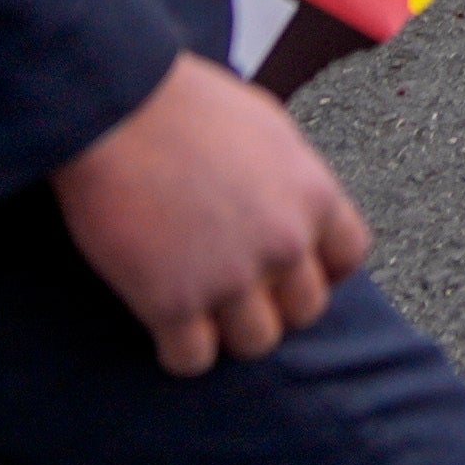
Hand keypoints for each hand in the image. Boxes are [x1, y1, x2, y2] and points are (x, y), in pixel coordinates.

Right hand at [51, 52, 372, 378]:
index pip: (349, 257)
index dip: (320, 269)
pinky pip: (192, 359)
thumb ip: (288, 175)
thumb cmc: (183, 105)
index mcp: (314, 193)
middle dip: (274, 303)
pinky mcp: (173, 303)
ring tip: (202, 312)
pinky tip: (163, 328)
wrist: (116, 110)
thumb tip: (289, 202)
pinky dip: (179, 352)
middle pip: (306, 309)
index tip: (291, 270)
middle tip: (238, 292)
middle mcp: (285, 241)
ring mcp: (232, 276)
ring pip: (256, 342)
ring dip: (230, 333)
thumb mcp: (266, 125)